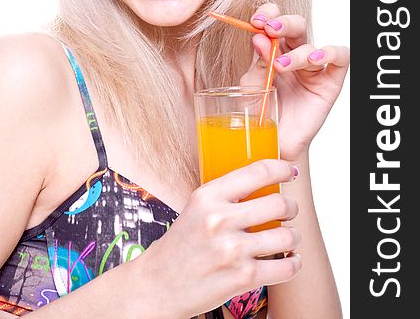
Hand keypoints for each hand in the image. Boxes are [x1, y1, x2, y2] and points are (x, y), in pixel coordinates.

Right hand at [138, 160, 300, 317]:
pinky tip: (289, 259)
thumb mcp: (197, 207)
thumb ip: (227, 194)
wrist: (160, 284)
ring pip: (287, 236)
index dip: (282, 168)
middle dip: (292, 206)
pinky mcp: (242, 278)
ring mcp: (232, 250)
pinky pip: (286, 267)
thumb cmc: (183, 243)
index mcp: (208, 196)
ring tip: (288, 237)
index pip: (257, 171)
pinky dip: (294, 263)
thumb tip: (266, 179)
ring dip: (294, 236)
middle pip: (279, 203)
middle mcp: (219, 220)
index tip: (289, 171)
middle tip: (289, 210)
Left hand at [239, 3, 349, 162]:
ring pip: (311, 44)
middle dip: (282, 23)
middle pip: (295, 26)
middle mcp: (293, 54)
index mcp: (272, 51)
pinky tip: (314, 60)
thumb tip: (259, 38)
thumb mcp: (252, 87)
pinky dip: (329, 53)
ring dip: (296, 52)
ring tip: (281, 65)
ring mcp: (312, 68)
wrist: (274, 143)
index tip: (255, 21)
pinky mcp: (329, 82)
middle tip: (269, 29)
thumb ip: (257, 64)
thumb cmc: (262, 114)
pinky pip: (339, 59)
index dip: (266, 15)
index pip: (273, 21)